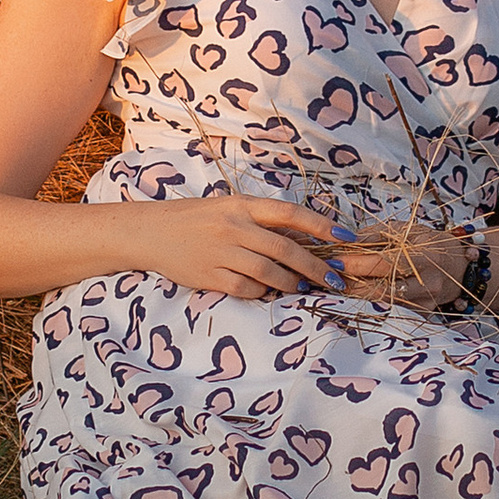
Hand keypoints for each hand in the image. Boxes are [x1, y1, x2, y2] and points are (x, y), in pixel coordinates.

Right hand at [125, 195, 350, 300]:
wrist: (153, 232)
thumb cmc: (197, 219)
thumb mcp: (229, 209)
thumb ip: (261, 222)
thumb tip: (303, 239)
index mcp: (242, 205)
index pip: (289, 213)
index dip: (320, 225)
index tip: (345, 237)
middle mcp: (234, 227)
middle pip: (285, 249)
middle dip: (315, 266)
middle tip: (334, 279)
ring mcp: (222, 252)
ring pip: (269, 273)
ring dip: (291, 283)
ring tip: (302, 287)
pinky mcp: (210, 276)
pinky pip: (246, 289)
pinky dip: (261, 293)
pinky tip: (266, 291)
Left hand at [335, 223, 472, 311]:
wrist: (460, 268)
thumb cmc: (430, 243)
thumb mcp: (409, 230)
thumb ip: (379, 234)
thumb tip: (347, 239)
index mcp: (426, 257)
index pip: (386, 263)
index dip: (359, 263)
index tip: (335, 259)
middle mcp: (428, 283)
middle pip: (382, 288)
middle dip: (352, 283)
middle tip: (329, 276)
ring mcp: (425, 303)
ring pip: (384, 302)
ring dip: (357, 294)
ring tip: (335, 284)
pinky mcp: (421, 315)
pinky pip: (391, 309)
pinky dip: (371, 301)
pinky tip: (353, 293)